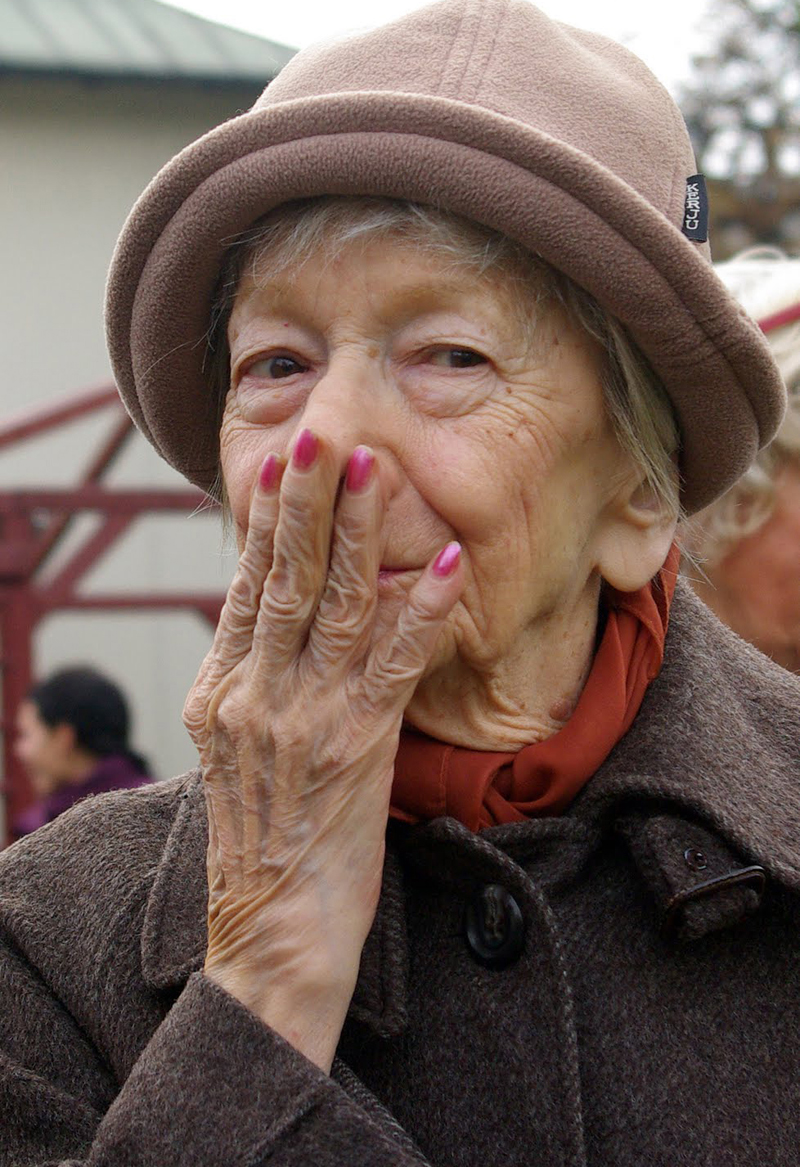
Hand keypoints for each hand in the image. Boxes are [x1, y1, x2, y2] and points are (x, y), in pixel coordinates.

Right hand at [183, 430, 461, 1071]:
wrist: (271, 936)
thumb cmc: (267, 846)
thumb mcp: (242, 755)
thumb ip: (259, 686)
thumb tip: (282, 626)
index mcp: (222, 692)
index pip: (246, 587)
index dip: (267, 521)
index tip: (281, 463)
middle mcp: (252, 694)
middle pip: (284, 578)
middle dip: (305, 501)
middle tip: (320, 434)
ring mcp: (299, 719)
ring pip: (332, 605)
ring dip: (357, 531)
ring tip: (375, 468)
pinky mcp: (351, 749)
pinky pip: (390, 663)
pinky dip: (418, 609)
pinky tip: (441, 564)